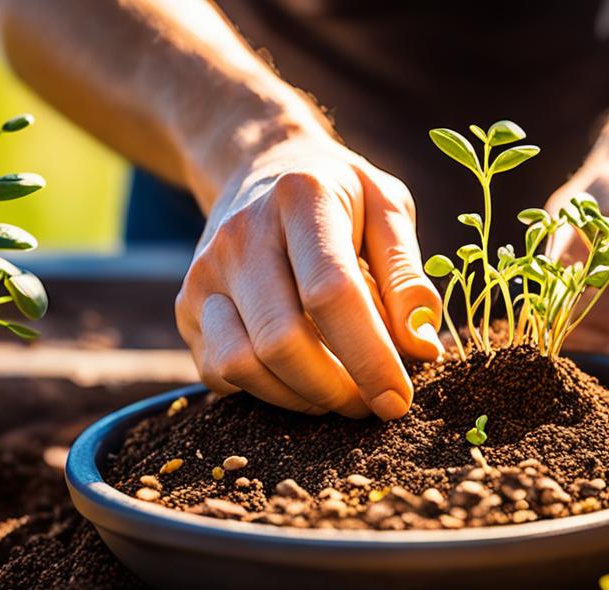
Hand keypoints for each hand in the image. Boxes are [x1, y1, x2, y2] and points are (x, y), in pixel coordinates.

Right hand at [176, 129, 443, 418]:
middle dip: (336, 390)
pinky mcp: (187, 307)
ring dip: (301, 398)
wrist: (259, 166)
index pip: (331, 293)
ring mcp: (205, 273)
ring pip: (243, 365)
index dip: (369, 357)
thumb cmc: (339, 196)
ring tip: (342, 393)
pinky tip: (301, 378)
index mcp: (300, 199)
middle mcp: (241, 235)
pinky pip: (221, 373)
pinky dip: (267, 393)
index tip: (398, 398)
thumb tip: (421, 347)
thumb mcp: (387, 209)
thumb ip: (406, 275)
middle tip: (374, 403)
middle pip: (281, 340)